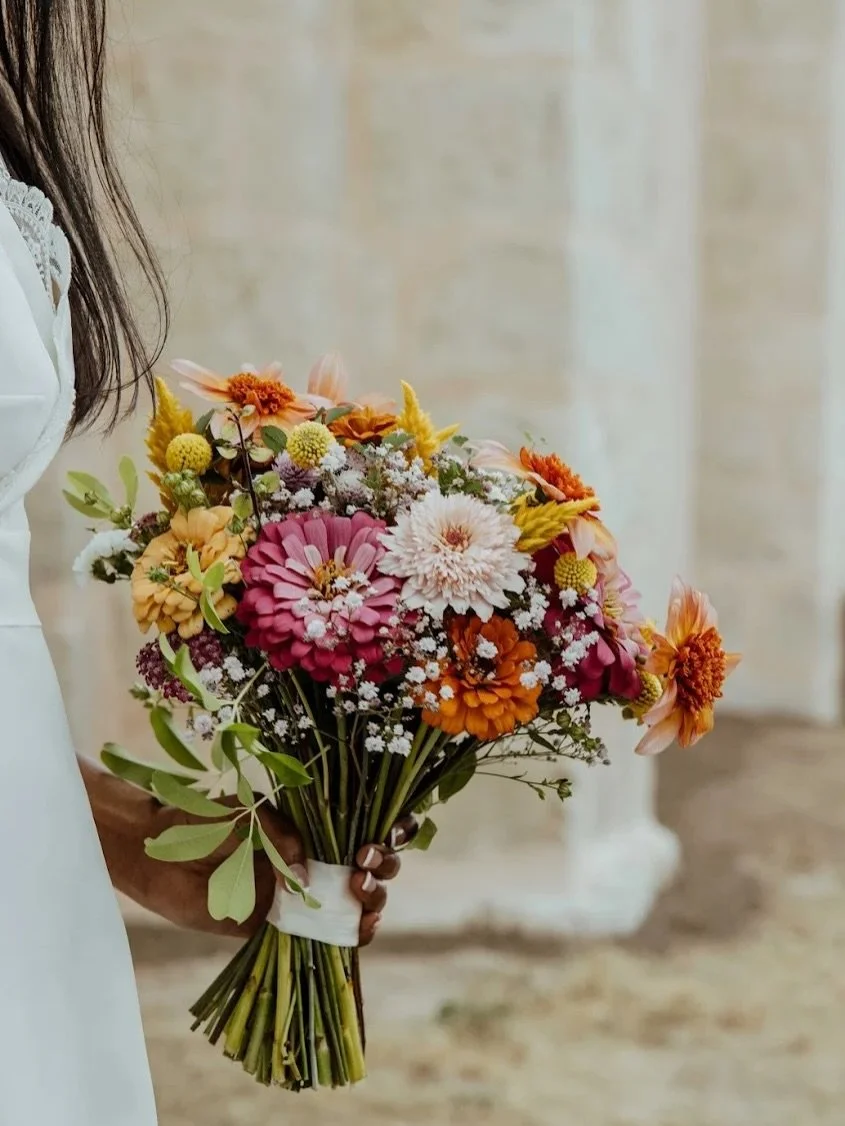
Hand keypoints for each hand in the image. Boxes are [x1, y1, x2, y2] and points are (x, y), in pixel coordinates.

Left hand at [81, 758, 413, 945]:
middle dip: (382, 868)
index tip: (380, 839)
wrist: (157, 851)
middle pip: (369, 867)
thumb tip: (309, 879)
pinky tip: (358, 931)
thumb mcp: (253, 816)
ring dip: (371, 903)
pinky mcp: (278, 925)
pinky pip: (319, 937)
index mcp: (312, 824)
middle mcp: (312, 858)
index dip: (386, 833)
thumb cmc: (204, 820)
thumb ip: (284, 840)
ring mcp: (298, 894)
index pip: (363, 828)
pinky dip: (346, 937)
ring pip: (354, 904)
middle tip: (364, 867)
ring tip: (362, 898)